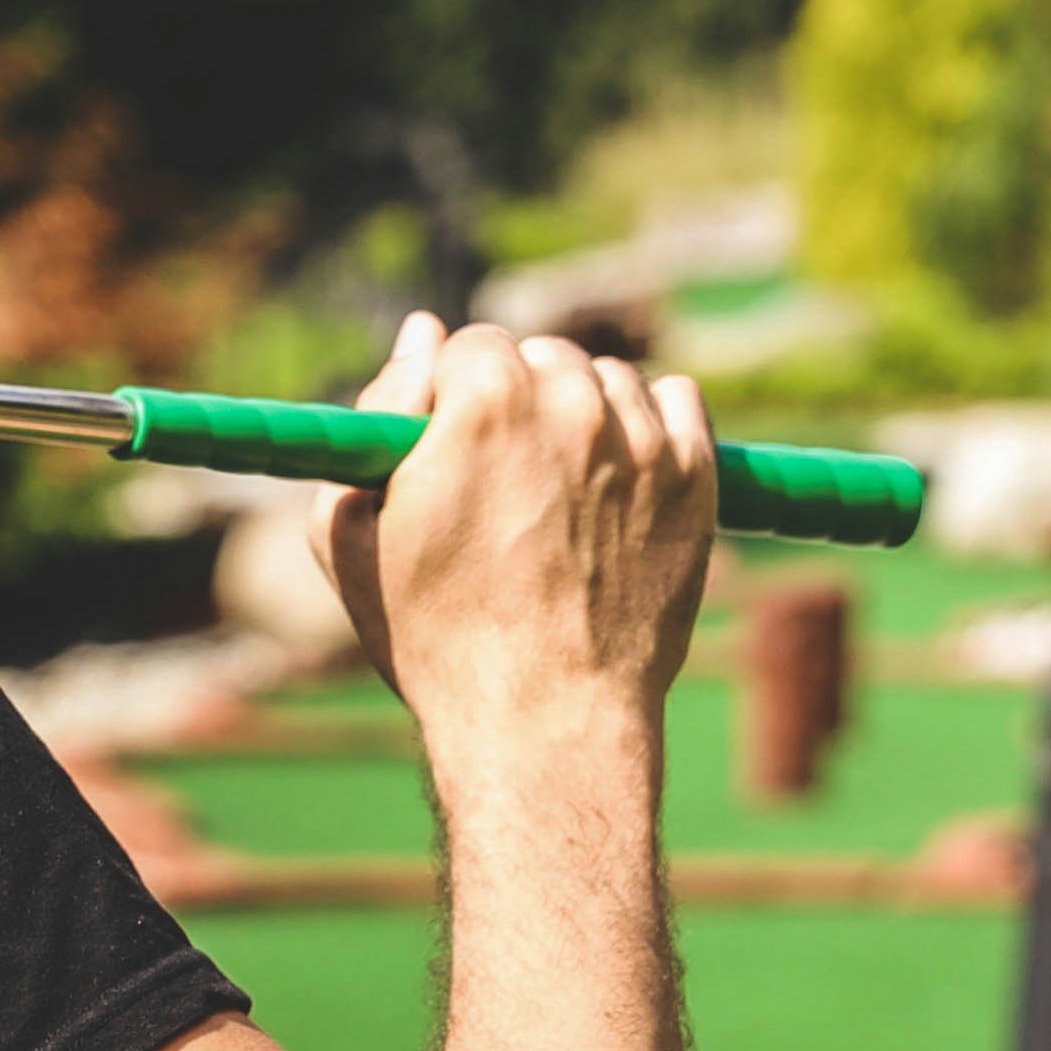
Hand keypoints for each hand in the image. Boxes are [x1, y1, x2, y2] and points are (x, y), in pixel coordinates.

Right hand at [324, 314, 714, 755]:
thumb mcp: (353, 530)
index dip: (451, 399)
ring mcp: (644, 438)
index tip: (448, 453)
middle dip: (518, 401)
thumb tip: (420, 332)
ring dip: (583, 415)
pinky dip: (649, 426)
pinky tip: (619, 482)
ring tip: (560, 497)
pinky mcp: (698, 476)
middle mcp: (572, 402)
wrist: (544, 718)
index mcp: (484, 399)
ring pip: (608, 380)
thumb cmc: (434, 636)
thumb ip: (378, 413)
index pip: (468, 346)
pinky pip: (677, 401)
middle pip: (541, 356)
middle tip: (503, 482)